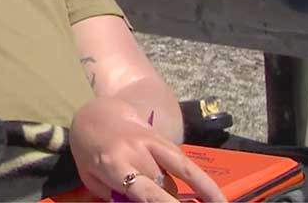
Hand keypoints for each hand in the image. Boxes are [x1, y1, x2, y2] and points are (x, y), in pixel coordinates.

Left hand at [70, 97, 224, 201]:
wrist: (98, 113)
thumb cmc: (90, 150)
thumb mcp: (91, 177)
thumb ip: (113, 196)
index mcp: (113, 163)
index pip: (144, 190)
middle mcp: (137, 151)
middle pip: (164, 188)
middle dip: (167, 200)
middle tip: (163, 199)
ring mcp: (153, 144)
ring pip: (179, 178)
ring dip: (184, 196)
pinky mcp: (166, 141)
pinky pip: (188, 166)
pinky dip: (204, 184)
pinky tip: (217, 199)